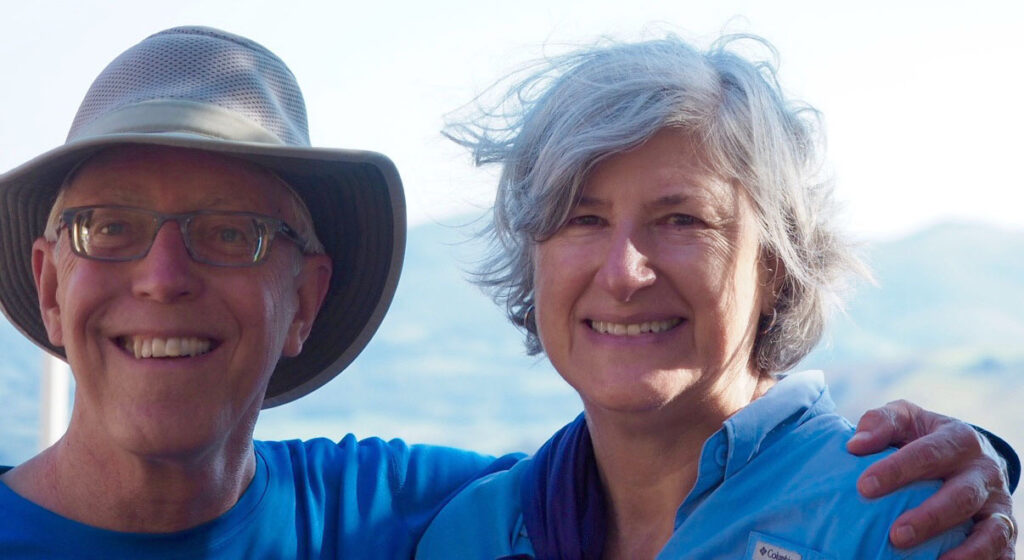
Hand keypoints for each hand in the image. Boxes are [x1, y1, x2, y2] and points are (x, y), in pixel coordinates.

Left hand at [847, 400, 1015, 559]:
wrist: (970, 451)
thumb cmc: (924, 436)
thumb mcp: (905, 418)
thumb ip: (881, 423)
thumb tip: (855, 445)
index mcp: (959, 439)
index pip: (928, 454)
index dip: (896, 470)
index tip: (864, 487)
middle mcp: (984, 471)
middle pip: (961, 496)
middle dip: (929, 518)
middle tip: (896, 535)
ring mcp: (998, 503)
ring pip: (991, 530)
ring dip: (965, 551)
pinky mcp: (1004, 530)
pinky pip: (1002, 551)